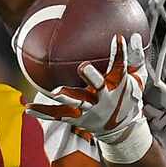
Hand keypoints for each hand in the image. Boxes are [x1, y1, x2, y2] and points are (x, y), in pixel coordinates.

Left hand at [26, 33, 147, 142]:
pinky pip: (56, 115)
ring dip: (65, 97)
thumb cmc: (129, 97)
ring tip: (53, 91)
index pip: (120, 67)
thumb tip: (135, 36)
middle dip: (91, 77)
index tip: (117, 38)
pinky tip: (27, 108)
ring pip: (75, 103)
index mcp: (117, 86)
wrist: (121, 130)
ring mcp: (89, 110)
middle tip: (83, 66)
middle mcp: (103, 98)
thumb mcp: (138, 79)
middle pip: (98, 87)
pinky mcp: (76, 119)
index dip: (120, 53)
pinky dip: (42, 113)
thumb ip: (136, 58)